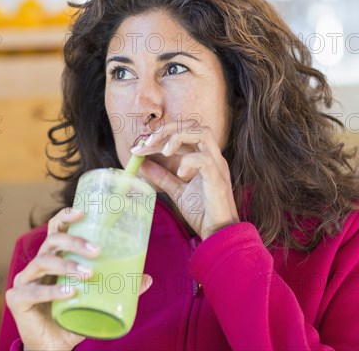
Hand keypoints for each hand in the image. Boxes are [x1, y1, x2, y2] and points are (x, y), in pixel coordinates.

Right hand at [5, 208, 153, 350]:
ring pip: (43, 262)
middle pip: (51, 241)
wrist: (53, 347)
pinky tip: (70, 293)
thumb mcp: (98, 300)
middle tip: (97, 251)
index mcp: (54, 258)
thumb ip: (118, 288)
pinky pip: (33, 291)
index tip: (83, 212)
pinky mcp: (16, 298)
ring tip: (87, 274)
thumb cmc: (72, 317)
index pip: (57, 230)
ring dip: (67, 265)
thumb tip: (148, 278)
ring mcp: (24, 280)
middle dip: (74, 242)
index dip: (66, 217)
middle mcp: (37, 265)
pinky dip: (52, 291)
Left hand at [131, 120, 239, 240]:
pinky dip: (189, 161)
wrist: (219, 233)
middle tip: (147, 143)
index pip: (184, 132)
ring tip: (164, 151)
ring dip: (179, 136)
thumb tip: (142, 165)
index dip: (161, 134)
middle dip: (168, 129)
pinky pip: (204, 159)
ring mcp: (217, 166)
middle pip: (194, 125)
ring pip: (202, 133)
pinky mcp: (217, 179)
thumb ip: (162, 176)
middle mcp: (213, 156)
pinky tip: (179, 173)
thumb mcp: (177, 190)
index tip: (140, 147)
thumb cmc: (203, 212)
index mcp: (205, 156)